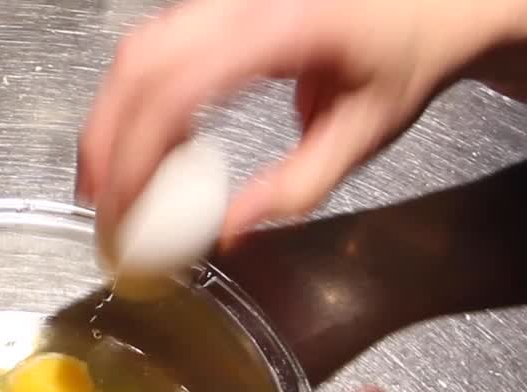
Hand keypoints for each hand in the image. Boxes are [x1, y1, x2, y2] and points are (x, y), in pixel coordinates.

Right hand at [76, 0, 526, 243]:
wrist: (429, 4)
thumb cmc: (406, 57)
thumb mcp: (364, 135)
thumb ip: (296, 188)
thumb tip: (227, 233)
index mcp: (281, 29)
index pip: (176, 90)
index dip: (136, 154)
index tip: (122, 208)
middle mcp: (240, 3)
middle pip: (137, 66)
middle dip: (104, 142)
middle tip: (99, 204)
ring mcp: (221, 0)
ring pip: (134, 53)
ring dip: (110, 120)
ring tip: (110, 181)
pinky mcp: (213, 8)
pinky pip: (152, 48)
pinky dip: (132, 101)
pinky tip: (143, 144)